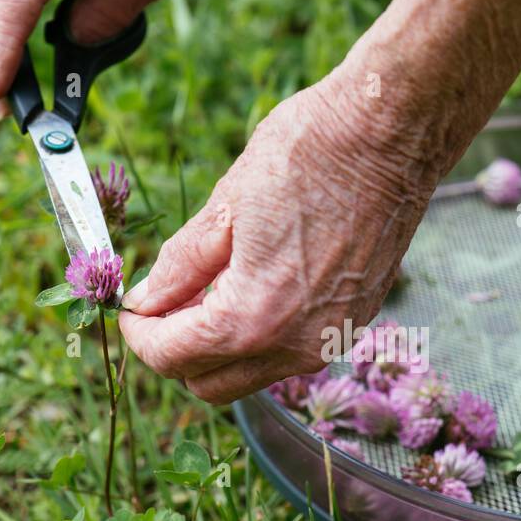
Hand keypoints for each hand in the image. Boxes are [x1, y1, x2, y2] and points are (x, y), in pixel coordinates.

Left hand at [118, 77, 437, 404]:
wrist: (389, 136)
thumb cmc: (308, 156)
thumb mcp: (224, 207)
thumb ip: (179, 267)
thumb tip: (145, 301)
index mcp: (253, 318)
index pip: (171, 358)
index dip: (138, 333)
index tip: (131, 304)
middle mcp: (296, 345)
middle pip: (209, 385)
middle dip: (175, 350)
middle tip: (166, 300)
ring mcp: (330, 339)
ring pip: (251, 376)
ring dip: (220, 348)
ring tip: (213, 287)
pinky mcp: (354, 323)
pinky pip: (291, 353)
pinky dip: (262, 335)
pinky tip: (258, 283)